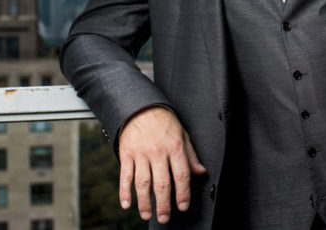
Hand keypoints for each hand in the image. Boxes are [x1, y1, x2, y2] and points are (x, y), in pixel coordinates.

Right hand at [118, 106, 206, 223]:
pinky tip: (126, 204)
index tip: (183, 206)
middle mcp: (158, 152)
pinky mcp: (127, 154)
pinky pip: (125, 176)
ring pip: (143, 183)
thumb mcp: (183, 135)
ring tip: (147, 215)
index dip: (183, 193)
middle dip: (164, 204)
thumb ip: (191, 156)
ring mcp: (141, 154)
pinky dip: (124, 192)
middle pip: (162, 183)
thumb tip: (200, 172)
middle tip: (165, 218)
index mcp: (175, 147)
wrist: (141, 107)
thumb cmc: (164, 122)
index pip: (181, 175)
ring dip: (145, 202)